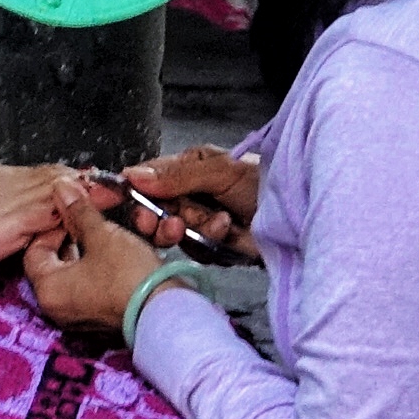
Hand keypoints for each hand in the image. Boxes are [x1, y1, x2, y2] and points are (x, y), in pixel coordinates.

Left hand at [19, 175, 169, 337]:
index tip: (70, 213)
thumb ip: (78, 211)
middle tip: (90, 221)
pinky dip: (106, 268)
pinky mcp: (104, 318)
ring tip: (111, 235)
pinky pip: (97, 286)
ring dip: (95, 250)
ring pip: (81, 272)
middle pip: (58, 261)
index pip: (34, 250)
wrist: (167, 313)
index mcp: (48, 290)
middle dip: (76, 236)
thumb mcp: (102, 235)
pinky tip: (123, 254)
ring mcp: (82, 317)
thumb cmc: (130, 276)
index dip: (52, 226)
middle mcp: (59, 308)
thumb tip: (62, 189)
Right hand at [125, 145, 260, 261]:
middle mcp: (189, 194)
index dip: (130, 190)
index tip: (117, 198)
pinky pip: (193, 250)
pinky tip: (230, 232)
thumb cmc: (267, 182)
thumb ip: (176, 175)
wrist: (301, 216)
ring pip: (172, 232)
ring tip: (218, 222)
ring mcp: (199, 221)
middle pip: (153, 210)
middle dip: (158, 218)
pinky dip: (210, 242)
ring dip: (193, 228)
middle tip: (166, 222)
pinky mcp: (211, 246)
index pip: (146, 179)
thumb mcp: (221, 170)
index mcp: (186, 168)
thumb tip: (133, 176)